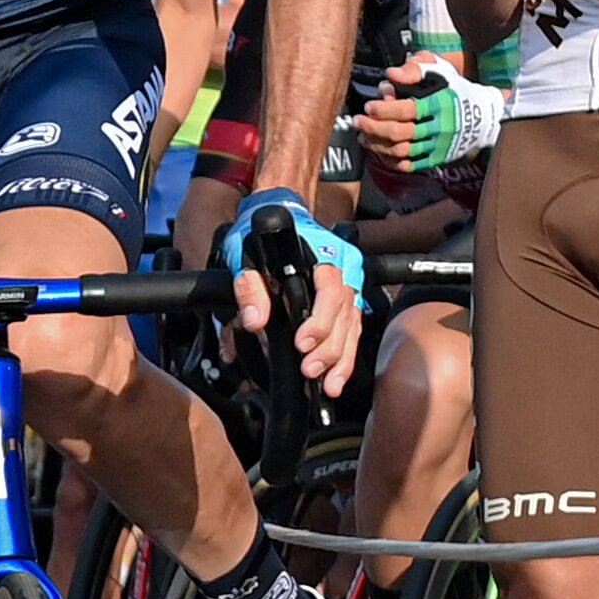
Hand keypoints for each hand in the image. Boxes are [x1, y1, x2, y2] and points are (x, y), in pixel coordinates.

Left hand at [215, 188, 367, 400]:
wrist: (277, 213)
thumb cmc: (262, 232)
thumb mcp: (245, 251)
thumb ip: (249, 286)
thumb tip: (254, 320)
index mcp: (323, 253)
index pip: (331, 290)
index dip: (320, 320)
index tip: (301, 342)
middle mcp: (343, 268)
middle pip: (345, 312)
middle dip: (329, 347)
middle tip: (309, 369)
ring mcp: (349, 284)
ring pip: (353, 325)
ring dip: (341, 359)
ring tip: (328, 385)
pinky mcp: (347, 300)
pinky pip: (353, 331)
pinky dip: (346, 357)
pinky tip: (336, 378)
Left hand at [350, 62, 502, 177]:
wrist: (484, 117)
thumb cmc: (456, 89)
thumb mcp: (440, 70)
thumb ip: (414, 68)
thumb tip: (390, 75)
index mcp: (440, 104)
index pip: (407, 110)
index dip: (384, 110)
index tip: (368, 106)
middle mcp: (440, 127)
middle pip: (401, 133)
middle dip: (374, 128)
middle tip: (358, 121)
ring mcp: (439, 146)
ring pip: (403, 151)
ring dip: (378, 146)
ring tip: (364, 137)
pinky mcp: (438, 158)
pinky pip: (412, 165)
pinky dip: (393, 161)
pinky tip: (381, 151)